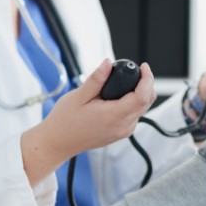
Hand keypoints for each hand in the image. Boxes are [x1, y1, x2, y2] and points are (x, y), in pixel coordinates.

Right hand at [21, 59, 156, 184]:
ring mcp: (123, 131)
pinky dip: (133, 102)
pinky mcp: (121, 133)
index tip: (143, 66)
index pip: (142, 96)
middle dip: (146, 83)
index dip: (147, 79)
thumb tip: (108, 63)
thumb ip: (96, 79)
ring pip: (142, 109)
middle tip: (135, 70)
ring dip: (140, 93)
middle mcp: (122, 126)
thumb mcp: (78, 96)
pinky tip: (121, 95)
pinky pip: (135, 115)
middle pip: (146, 102)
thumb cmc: (65, 121)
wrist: (58, 142)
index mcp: (113, 116)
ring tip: (126, 81)